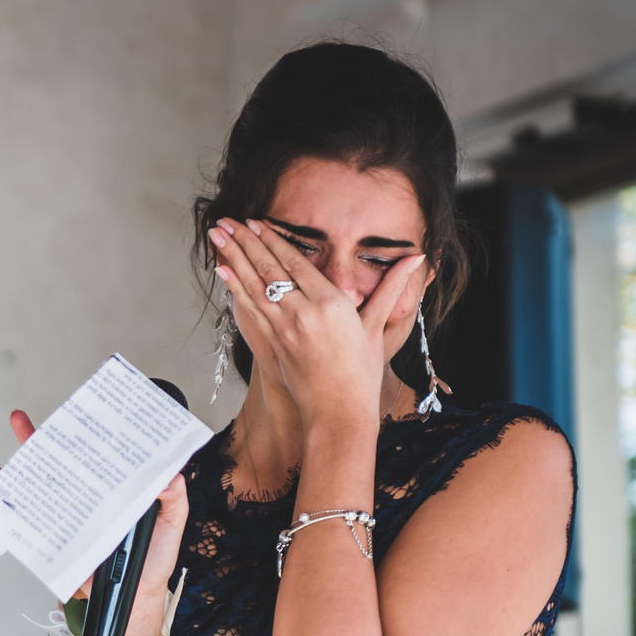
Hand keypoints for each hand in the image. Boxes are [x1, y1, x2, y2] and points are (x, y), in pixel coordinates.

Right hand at [0, 409, 188, 635]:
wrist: (132, 602)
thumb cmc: (153, 565)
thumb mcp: (171, 528)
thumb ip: (174, 500)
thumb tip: (169, 474)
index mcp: (115, 492)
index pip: (96, 457)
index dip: (85, 436)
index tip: (76, 415)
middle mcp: (89, 500)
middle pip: (62, 463)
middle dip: (41, 439)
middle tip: (22, 419)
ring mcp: (70, 518)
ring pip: (42, 484)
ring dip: (22, 462)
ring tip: (9, 441)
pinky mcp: (56, 540)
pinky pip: (29, 518)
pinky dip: (10, 501)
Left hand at [210, 217, 429, 427]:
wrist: (339, 412)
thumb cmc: (362, 373)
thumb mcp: (378, 326)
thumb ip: (392, 288)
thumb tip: (418, 258)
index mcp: (331, 304)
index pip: (296, 263)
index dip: (273, 240)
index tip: (256, 222)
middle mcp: (303, 314)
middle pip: (269, 269)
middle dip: (245, 242)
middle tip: (225, 222)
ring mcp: (283, 330)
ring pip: (253, 286)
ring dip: (233, 259)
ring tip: (217, 236)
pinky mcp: (272, 345)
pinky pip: (249, 309)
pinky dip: (234, 288)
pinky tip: (222, 271)